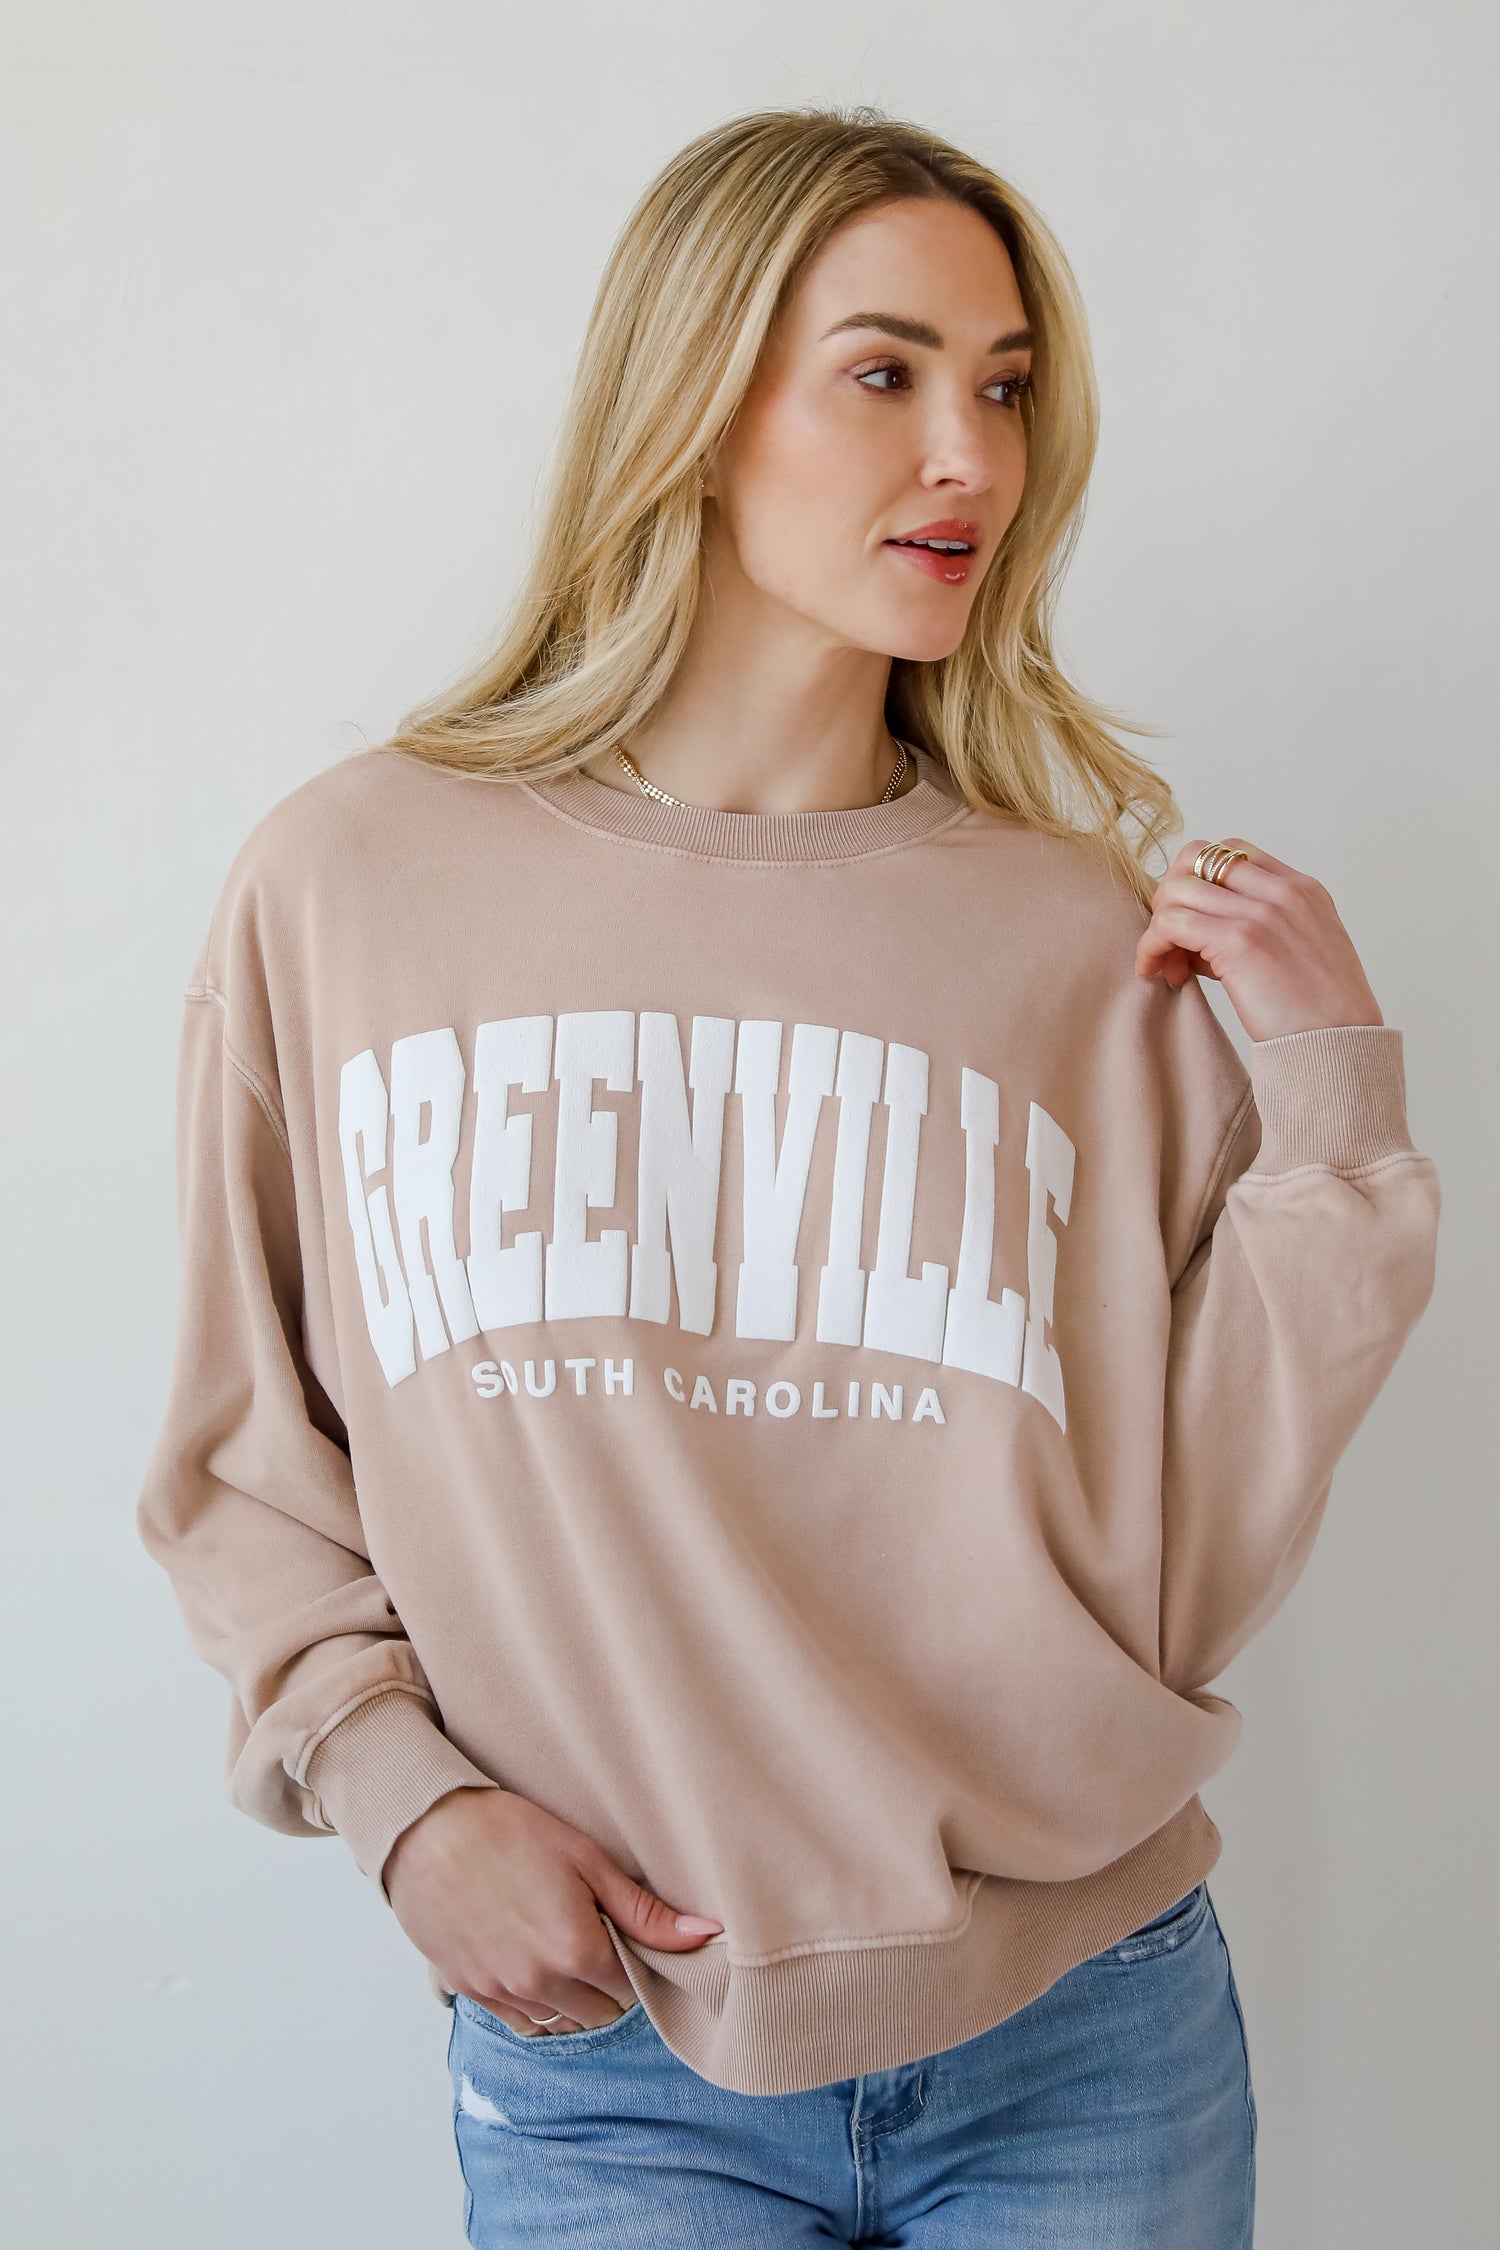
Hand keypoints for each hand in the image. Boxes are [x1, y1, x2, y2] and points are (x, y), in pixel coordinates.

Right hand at [381, 1786, 722, 2035]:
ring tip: (559, 1949)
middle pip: (597, 2015)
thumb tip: (704, 1935)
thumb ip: (645, 1911)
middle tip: (594, 1942)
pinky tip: (529, 1962)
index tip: (622, 1939)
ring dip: (569, 1999)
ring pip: (558, 2024)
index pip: (630, 1993)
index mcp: (577, 1953)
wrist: (428, 1831)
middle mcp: (540, 1984)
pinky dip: (533, 2005)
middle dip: (605, 1987)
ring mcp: (501, 1993)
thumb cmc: (510, 1832)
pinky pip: (518, 2023)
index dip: (631, 1966)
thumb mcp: (586, 1859)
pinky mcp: (470, 1991)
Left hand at [1135, 835, 1384, 1040]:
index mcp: (1302, 889)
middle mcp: (1282, 892)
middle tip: (1169, 939)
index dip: (1199, 881)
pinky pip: (1170, 924)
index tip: (1193, 923)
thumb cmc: (1320, 1014)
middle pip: (1197, 857)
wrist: (1340, 1045)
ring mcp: (1262, 913)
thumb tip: (1198, 941)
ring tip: (1165, 965)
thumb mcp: (1301, 952)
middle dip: (1171, 894)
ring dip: (1158, 925)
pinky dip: (1151, 944)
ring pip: (1177, 889)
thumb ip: (1257, 932)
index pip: (1232, 853)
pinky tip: (1154, 971)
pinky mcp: (1239, 941)